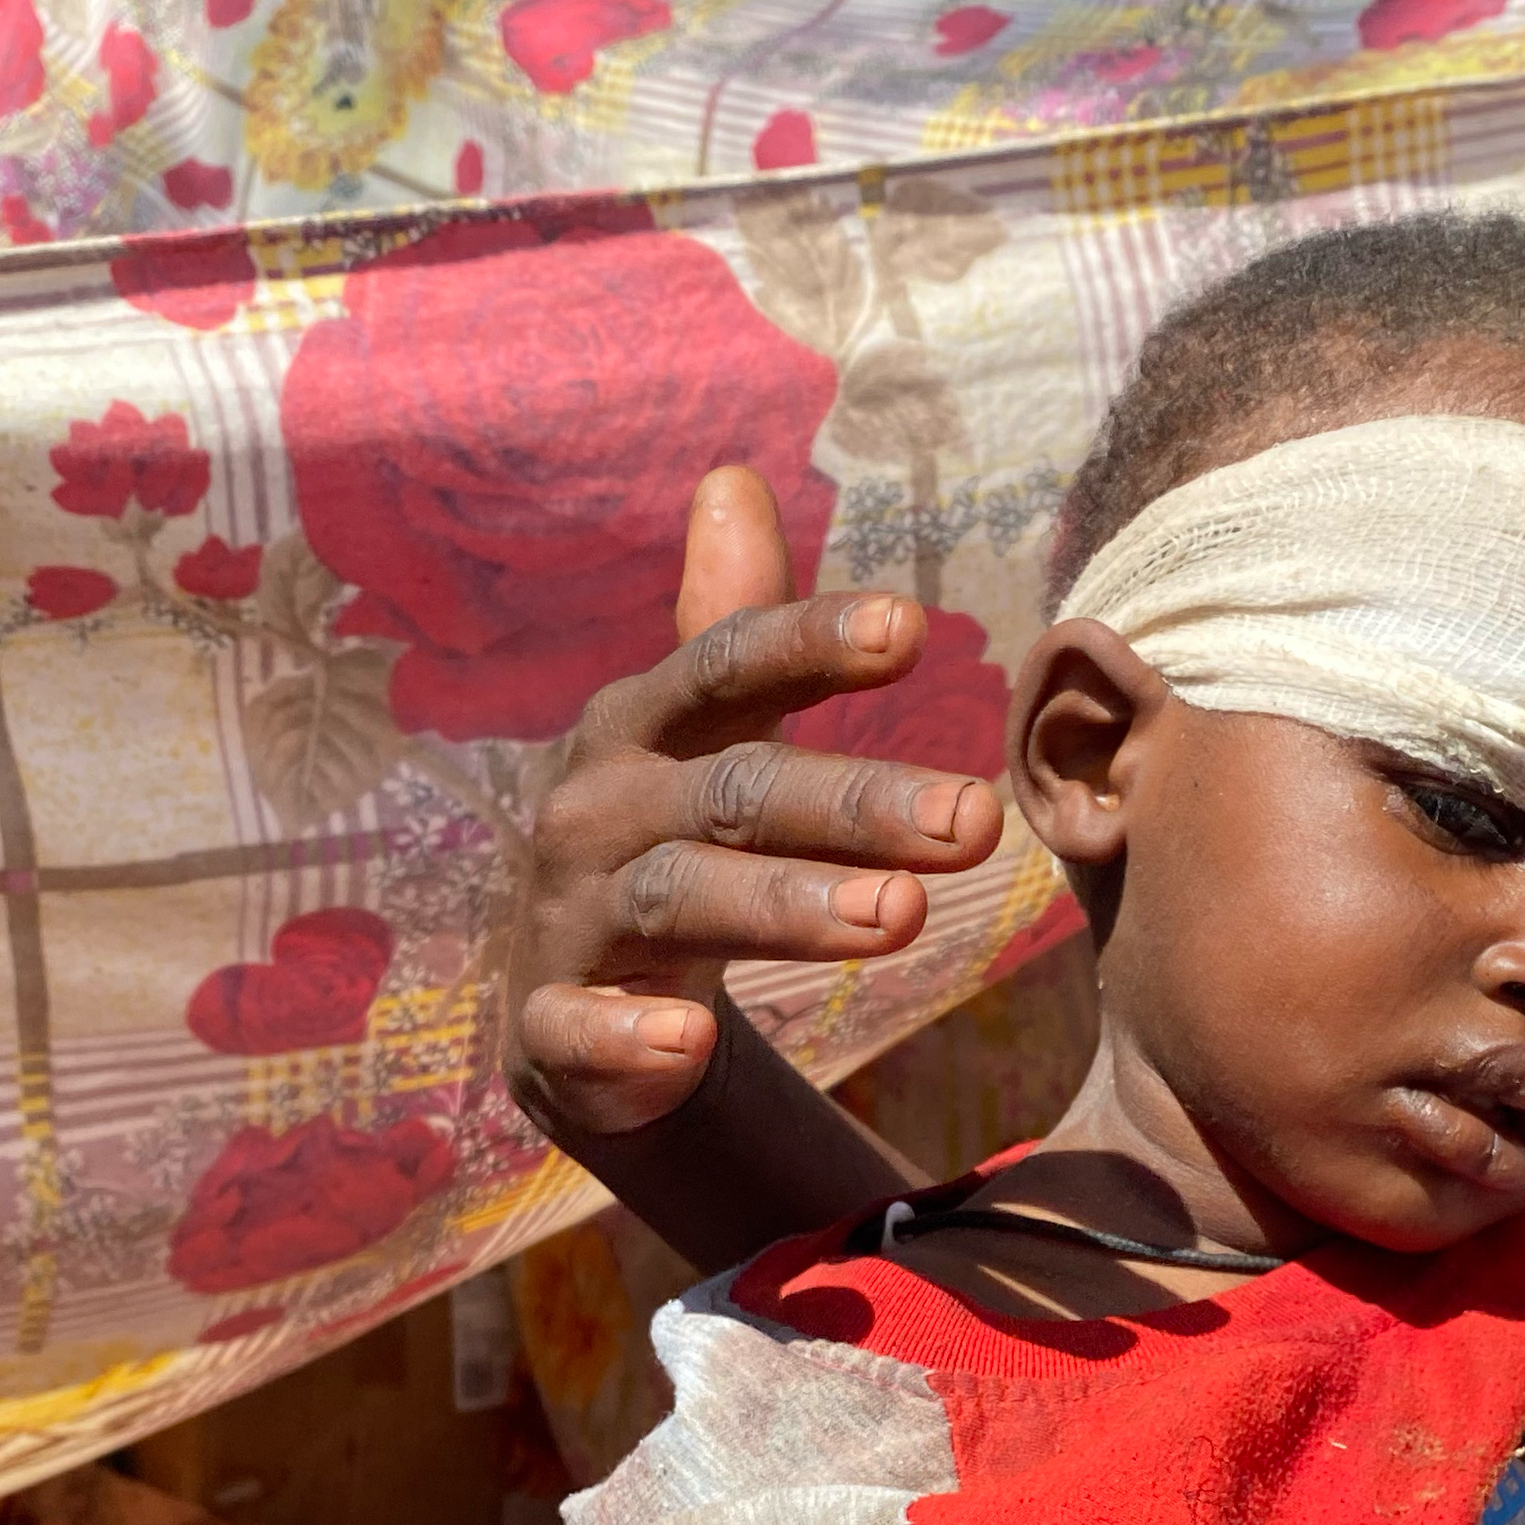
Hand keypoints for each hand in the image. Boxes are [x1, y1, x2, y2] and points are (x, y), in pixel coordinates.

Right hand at [505, 466, 1004, 1144]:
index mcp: (643, 727)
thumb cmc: (666, 842)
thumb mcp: (697, 734)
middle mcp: (598, 808)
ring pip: (680, 901)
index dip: (809, 643)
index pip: (727, 668)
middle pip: (735, 793)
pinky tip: (687, 1046)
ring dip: (786, 907)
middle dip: (854, 805)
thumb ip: (728, 620)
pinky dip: (625, 1037)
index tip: (912, 631)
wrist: (565, 1005)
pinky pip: (577, 1028)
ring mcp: (569, 916)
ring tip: (902, 918)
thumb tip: (733, 479)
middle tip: (976, 823)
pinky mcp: (549, 1026)